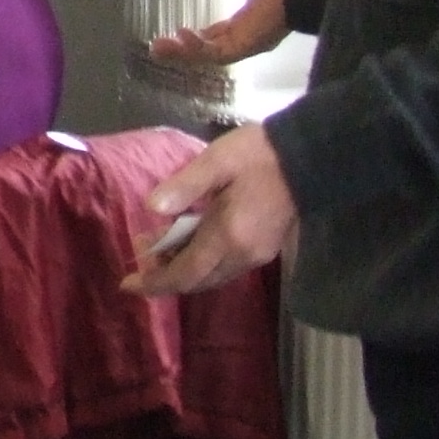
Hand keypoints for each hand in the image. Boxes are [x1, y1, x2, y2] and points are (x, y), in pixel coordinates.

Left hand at [124, 123, 296, 298]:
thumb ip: (184, 186)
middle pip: (197, 280)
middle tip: (139, 250)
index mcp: (229, 236)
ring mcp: (257, 255)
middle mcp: (243, 255)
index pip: (186, 273)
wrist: (310, 157)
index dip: (155, 282)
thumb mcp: (216, 161)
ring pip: (211, 275)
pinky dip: (201, 261)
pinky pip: (225, 267)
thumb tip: (151, 208)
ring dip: (182, 267)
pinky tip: (187, 240)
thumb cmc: (259, 154)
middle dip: (164, 273)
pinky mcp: (264, 249)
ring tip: (157, 244)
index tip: (127, 283)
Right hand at [145, 0, 305, 67]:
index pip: (222, 32)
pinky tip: (178, 39)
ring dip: (183, 53)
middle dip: (183, 49)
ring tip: (158, 48)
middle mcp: (250, 32)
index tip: (178, 30)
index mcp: (254, 14)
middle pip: (210, 48)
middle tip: (157, 46)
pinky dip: (196, 50)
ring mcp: (249, 40)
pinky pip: (217, 54)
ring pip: (209, 55)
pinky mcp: (247, 44)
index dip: (200, 34)